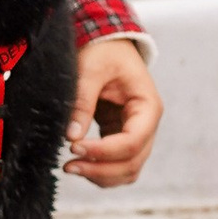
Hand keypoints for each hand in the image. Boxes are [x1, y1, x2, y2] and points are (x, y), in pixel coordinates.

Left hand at [66, 36, 162, 190]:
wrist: (108, 43)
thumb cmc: (104, 51)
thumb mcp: (91, 70)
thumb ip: (82, 101)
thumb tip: (72, 136)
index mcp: (148, 107)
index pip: (132, 141)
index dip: (104, 151)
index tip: (74, 147)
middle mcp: (147, 125)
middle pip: (132, 162)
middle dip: (101, 169)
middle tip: (69, 165)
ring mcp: (136, 133)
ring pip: (127, 170)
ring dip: (101, 175)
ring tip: (72, 167)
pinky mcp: (120, 136)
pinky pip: (117, 164)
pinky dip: (101, 170)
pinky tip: (80, 164)